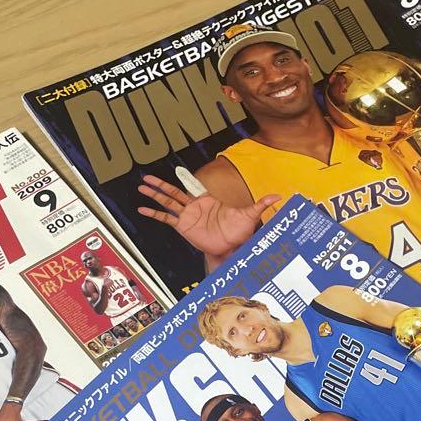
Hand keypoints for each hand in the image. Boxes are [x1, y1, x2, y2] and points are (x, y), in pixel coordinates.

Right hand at [138, 175, 280, 261]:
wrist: (231, 250)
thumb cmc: (239, 233)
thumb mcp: (250, 215)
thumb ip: (261, 204)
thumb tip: (279, 196)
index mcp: (206, 200)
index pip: (192, 186)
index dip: (182, 178)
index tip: (171, 170)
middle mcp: (194, 207)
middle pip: (174, 192)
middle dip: (160, 185)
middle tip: (145, 178)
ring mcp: (187, 217)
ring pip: (167, 202)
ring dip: (154, 196)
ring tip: (141, 188)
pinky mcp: (183, 228)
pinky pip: (166, 219)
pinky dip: (155, 214)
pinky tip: (143, 211)